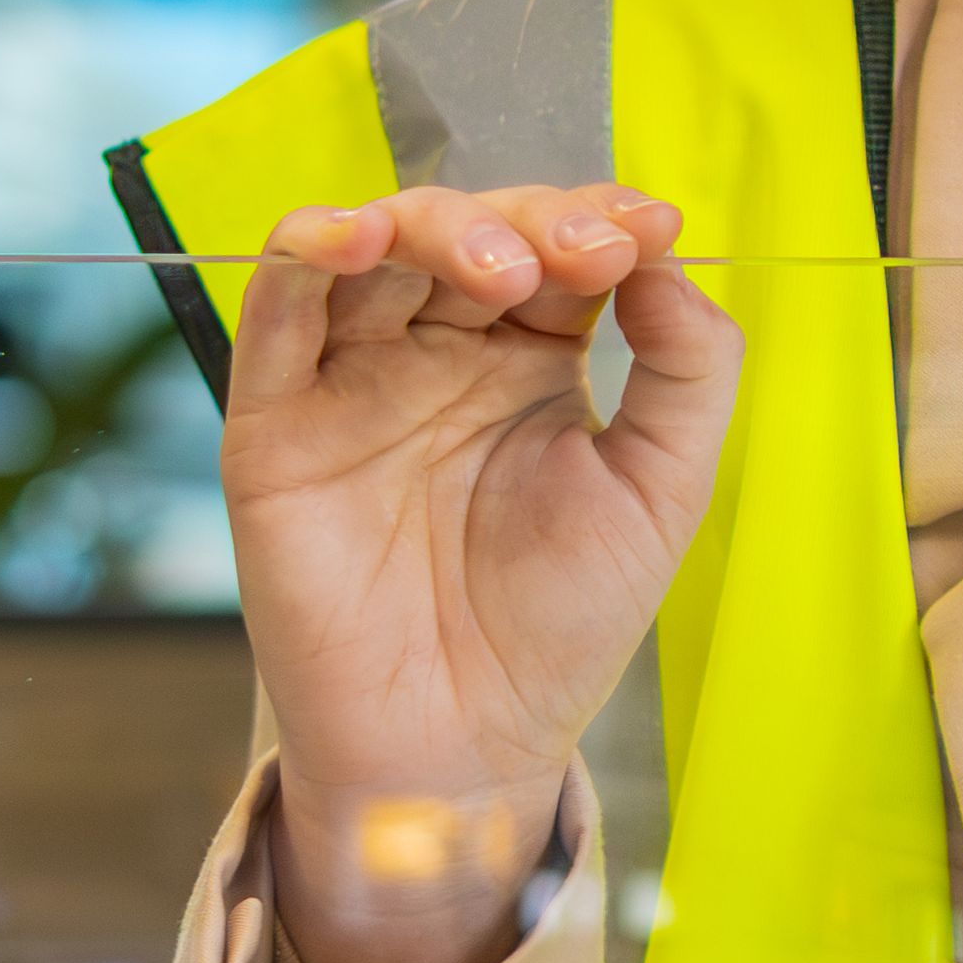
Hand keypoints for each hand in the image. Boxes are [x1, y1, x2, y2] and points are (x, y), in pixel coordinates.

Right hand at [225, 183, 739, 962]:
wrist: (460, 744)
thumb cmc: (560, 628)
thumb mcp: (662, 491)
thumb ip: (686, 368)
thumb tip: (670, 251)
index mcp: (531, 360)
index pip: (558, 248)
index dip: (600, 218)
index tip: (652, 226)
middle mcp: (439, 353)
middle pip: (469, 231)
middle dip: (531, 222)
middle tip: (585, 254)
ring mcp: (354, 378)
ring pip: (376, 246)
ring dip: (435, 224)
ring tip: (500, 264)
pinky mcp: (276, 418)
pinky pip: (278, 306)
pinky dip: (309, 249)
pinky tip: (361, 235)